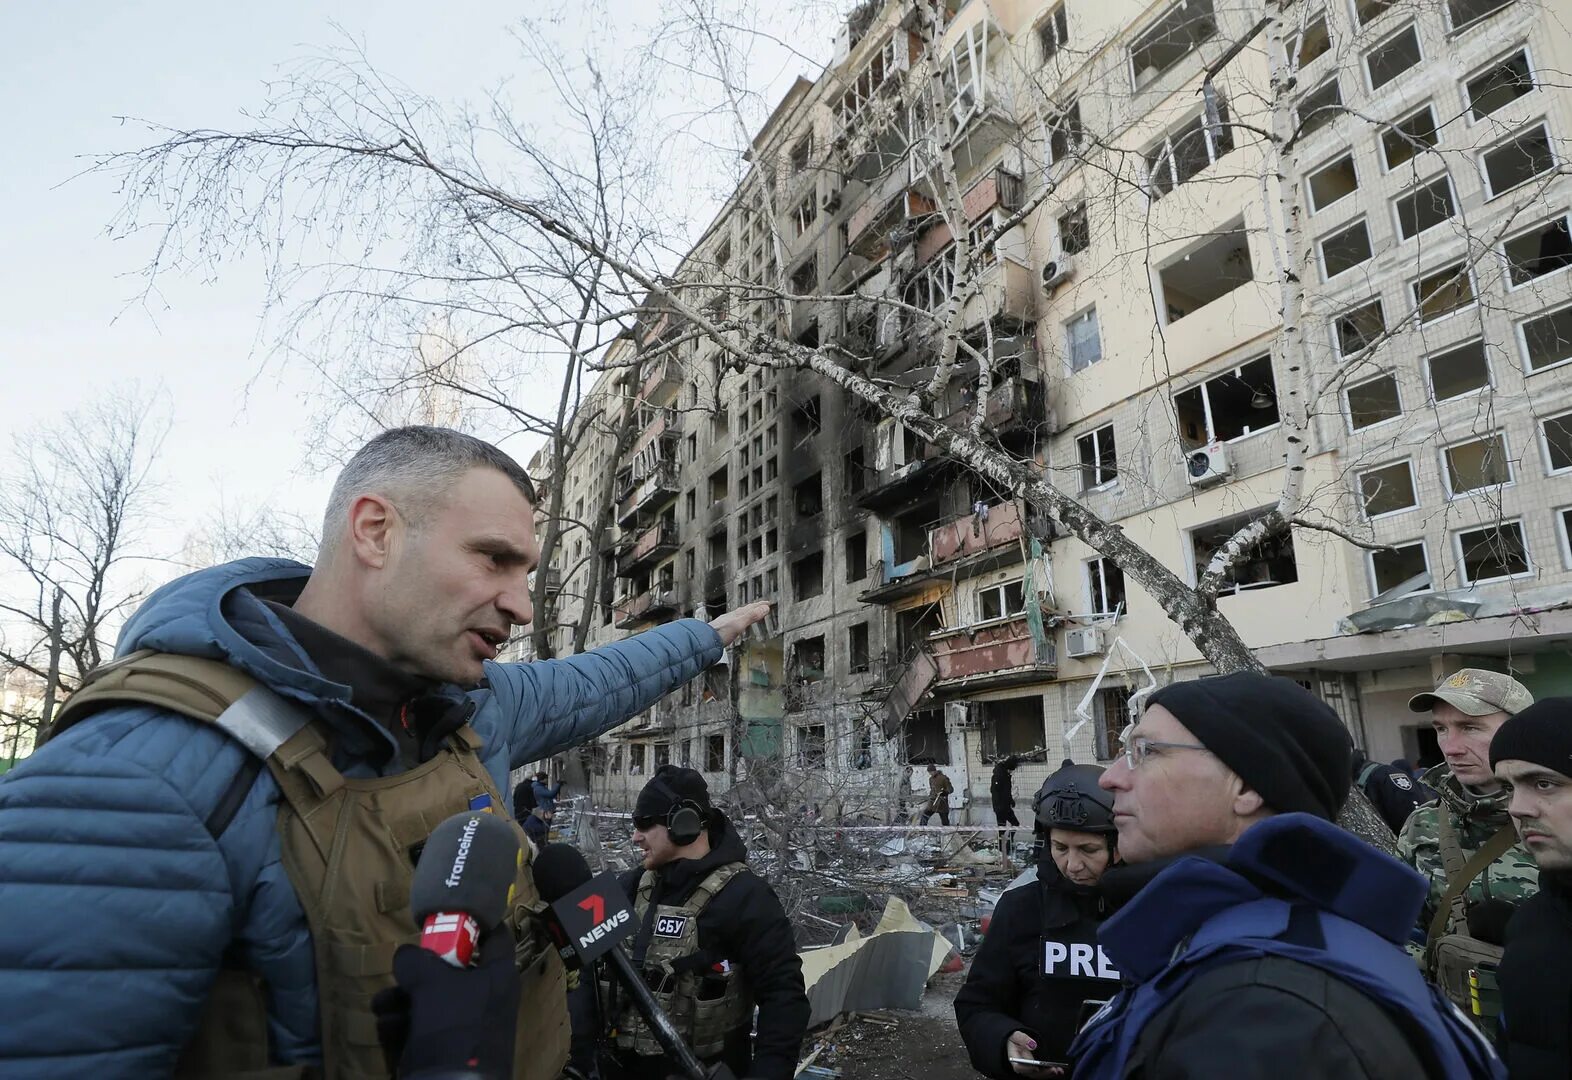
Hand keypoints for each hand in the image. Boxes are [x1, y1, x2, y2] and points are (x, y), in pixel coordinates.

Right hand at [376, 931, 521, 1077]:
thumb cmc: (453, 1026)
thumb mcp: (432, 983)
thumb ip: (416, 961)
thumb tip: (406, 956)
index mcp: (497, 977)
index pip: (495, 937)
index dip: (476, 921)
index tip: (451, 911)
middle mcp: (484, 999)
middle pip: (450, 970)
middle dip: (417, 971)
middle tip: (401, 970)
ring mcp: (463, 1026)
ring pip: (428, 1000)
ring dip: (399, 1000)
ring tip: (381, 1005)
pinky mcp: (444, 1050)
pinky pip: (419, 1028)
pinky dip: (400, 1026)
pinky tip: (386, 1028)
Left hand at [707, 601, 770, 646]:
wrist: (704, 641)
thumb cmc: (720, 633)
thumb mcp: (739, 624)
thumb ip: (752, 616)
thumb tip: (765, 608)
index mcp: (736, 615)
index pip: (750, 608)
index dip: (759, 605)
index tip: (767, 603)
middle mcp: (730, 617)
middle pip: (744, 610)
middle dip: (753, 608)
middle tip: (760, 606)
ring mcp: (725, 623)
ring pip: (738, 616)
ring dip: (745, 614)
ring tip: (749, 614)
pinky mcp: (721, 631)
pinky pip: (733, 622)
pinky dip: (738, 621)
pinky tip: (735, 625)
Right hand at [1007, 1031, 1063, 1076]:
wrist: (1018, 1042)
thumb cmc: (1016, 1039)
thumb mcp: (1017, 1035)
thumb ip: (1023, 1039)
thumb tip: (1032, 1044)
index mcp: (1015, 1059)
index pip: (1019, 1067)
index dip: (1027, 1069)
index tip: (1036, 1067)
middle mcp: (1022, 1067)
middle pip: (1031, 1074)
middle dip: (1043, 1073)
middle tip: (1053, 1069)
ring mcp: (1029, 1069)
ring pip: (1038, 1075)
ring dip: (1049, 1074)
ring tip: (1059, 1070)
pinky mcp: (1036, 1069)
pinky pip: (1043, 1073)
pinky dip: (1051, 1072)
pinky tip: (1060, 1070)